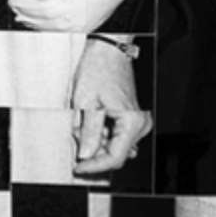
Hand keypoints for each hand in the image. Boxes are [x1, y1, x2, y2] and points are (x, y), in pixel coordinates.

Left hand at [10, 0, 151, 32]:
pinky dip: (43, 28)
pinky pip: (59, 31)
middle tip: (12, 0)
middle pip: (41, 10)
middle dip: (23, 5)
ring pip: (48, 23)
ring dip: (29, 18)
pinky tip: (33, 23)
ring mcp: (81, 18)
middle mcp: (77, 5)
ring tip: (18, 11)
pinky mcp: (85, 25)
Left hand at [71, 36, 150, 175]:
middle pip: (115, 153)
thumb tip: (86, 154)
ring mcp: (136, 120)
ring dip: (95, 140)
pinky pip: (116, 134)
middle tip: (76, 136)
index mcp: (131, 121)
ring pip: (114, 144)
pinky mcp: (130, 116)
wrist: (108, 49)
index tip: (78, 167)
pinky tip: (90, 120)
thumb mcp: (87, 101)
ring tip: (82, 122)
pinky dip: (101, 132)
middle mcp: (139, 123)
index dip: (94, 166)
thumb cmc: (99, 67)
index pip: (114, 158)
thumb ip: (88, 131)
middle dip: (92, 149)